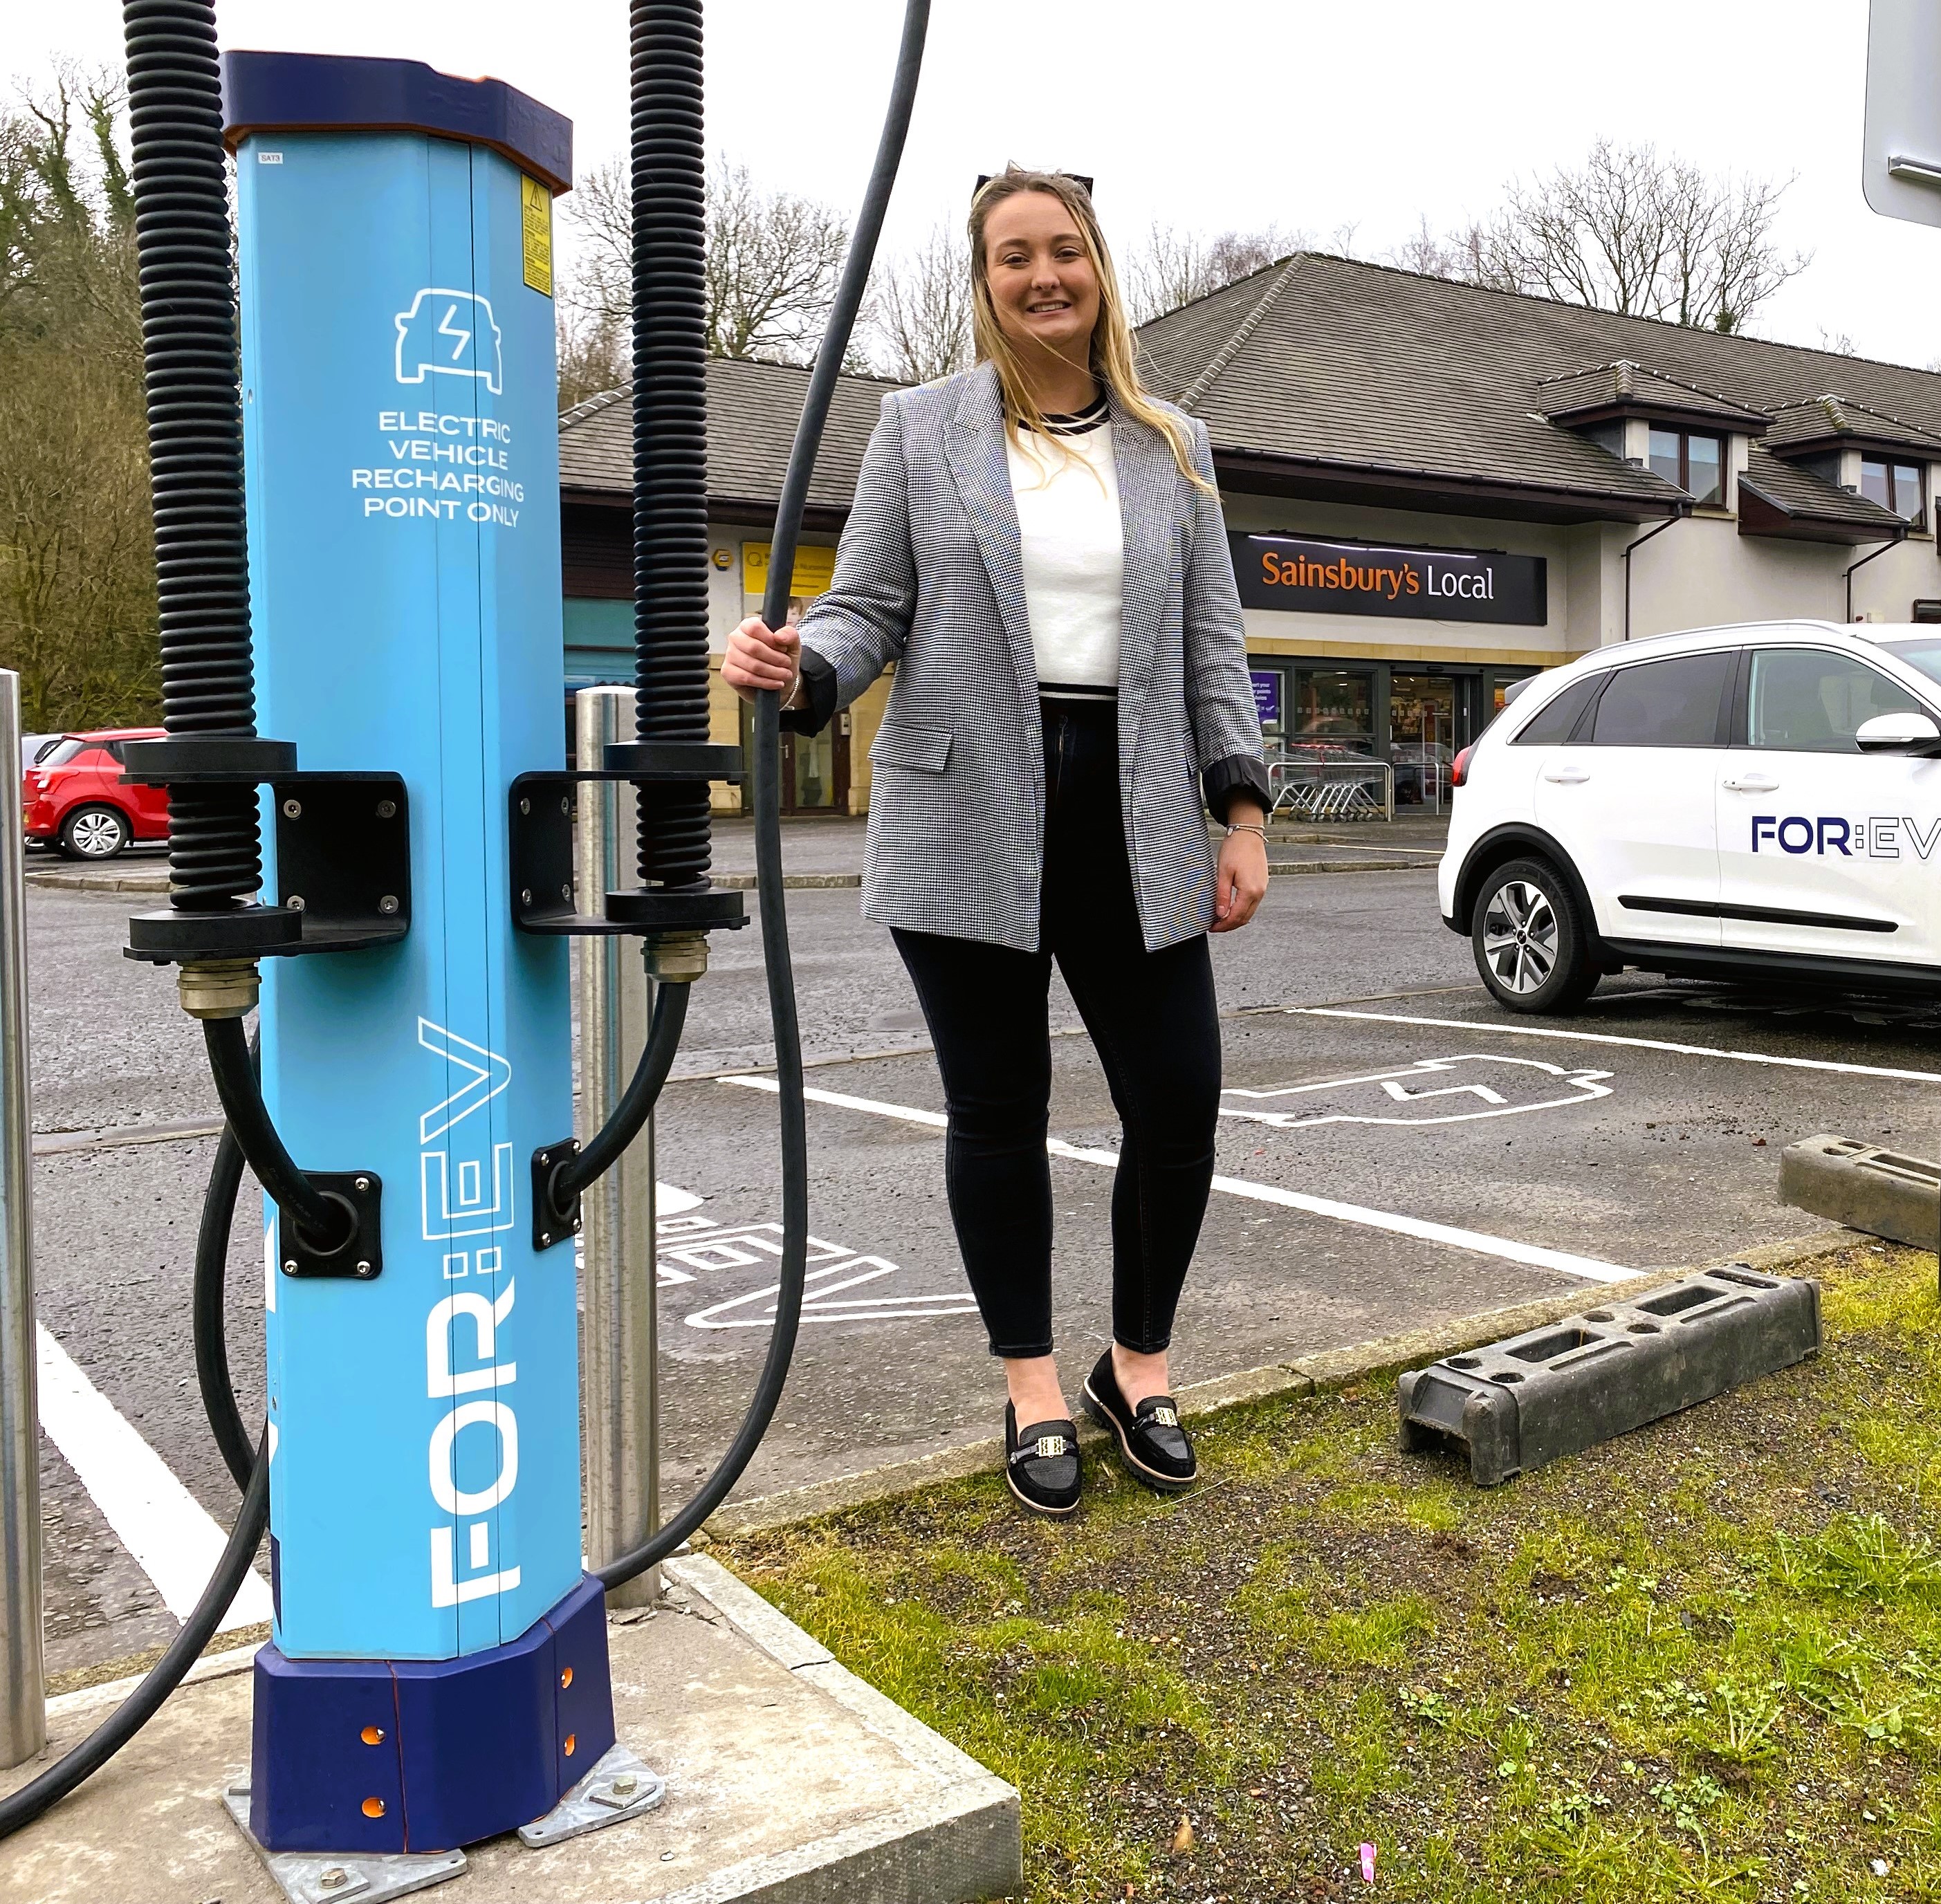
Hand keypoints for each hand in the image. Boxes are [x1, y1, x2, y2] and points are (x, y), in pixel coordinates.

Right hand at [722, 615, 801, 704]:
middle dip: (775, 658)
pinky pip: (746, 678)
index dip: (771, 639)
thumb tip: (779, 637)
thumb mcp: (792, 644)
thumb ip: (790, 634)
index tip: (783, 648)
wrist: (779, 681)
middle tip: (787, 663)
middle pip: (753, 647)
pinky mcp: (728, 672)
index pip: (755, 627)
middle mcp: (736, 638)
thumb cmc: (782, 659)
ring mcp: (730, 655)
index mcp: (748, 625)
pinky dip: (765, 682)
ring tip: (785, 674)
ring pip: (752, 665)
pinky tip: (776, 683)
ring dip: (773, 672)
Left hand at [1211, 805, 1266, 933]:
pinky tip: (1230, 908)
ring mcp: (1262, 889)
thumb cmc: (1235, 850)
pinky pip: (1252, 904)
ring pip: (1249, 912)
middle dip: (1229, 926)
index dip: (1223, 925)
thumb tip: (1220, 914)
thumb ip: (1222, 895)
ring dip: (1235, 919)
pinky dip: (1241, 910)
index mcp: (1250, 891)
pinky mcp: (1262, 884)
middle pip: (1244, 918)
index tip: (1211, 927)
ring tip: (1220, 919)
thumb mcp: (1223, 873)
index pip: (1236, 917)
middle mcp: (1259, 892)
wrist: (1248, 834)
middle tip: (1214, 926)